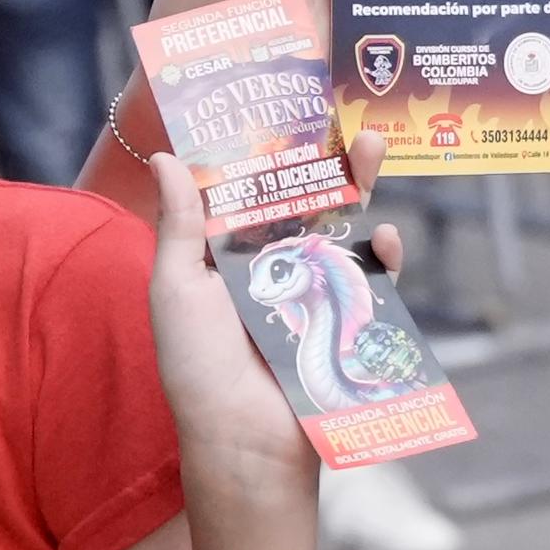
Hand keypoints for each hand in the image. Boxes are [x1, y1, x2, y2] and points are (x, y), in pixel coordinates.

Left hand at [144, 147, 401, 501]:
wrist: (244, 443)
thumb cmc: (197, 367)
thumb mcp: (177, 288)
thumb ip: (181, 224)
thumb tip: (165, 156)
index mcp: (226, 259)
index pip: (249, 194)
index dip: (264, 154)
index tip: (279, 106)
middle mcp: (272, 271)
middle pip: (302, 203)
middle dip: (323, 160)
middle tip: (341, 116)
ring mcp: (313, 295)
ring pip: (341, 231)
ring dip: (360, 189)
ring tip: (375, 146)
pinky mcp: (347, 323)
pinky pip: (372, 283)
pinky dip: (382, 257)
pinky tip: (384, 237)